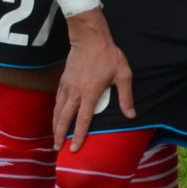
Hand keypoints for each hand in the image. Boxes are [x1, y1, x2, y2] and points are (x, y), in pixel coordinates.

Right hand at [53, 24, 134, 150]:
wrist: (90, 38)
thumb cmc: (108, 56)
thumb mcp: (123, 75)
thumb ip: (126, 96)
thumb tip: (131, 115)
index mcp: (90, 93)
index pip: (83, 120)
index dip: (79, 136)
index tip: (75, 148)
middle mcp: (75, 92)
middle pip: (64, 118)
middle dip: (60, 135)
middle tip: (58, 149)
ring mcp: (67, 86)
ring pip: (58, 110)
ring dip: (55, 125)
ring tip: (55, 137)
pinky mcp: (63, 80)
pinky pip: (57, 100)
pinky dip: (55, 111)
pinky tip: (56, 117)